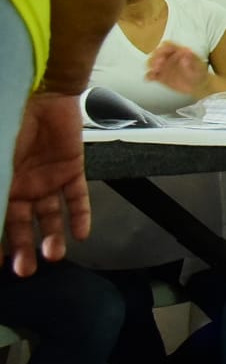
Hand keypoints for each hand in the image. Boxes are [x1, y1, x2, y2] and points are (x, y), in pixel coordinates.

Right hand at [5, 92, 91, 275]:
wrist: (40, 93)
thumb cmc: (8, 121)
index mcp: (0, 183)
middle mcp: (22, 186)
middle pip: (22, 225)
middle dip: (23, 248)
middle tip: (25, 270)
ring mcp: (47, 179)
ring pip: (50, 216)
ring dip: (51, 236)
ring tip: (53, 255)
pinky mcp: (70, 170)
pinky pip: (77, 197)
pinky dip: (79, 216)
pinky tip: (80, 234)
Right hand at [146, 41, 210, 95]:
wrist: (199, 85)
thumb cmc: (200, 74)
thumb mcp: (199, 67)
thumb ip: (191, 61)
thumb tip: (186, 52)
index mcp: (178, 52)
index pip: (167, 45)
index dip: (164, 49)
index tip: (164, 55)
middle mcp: (169, 58)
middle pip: (157, 53)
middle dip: (155, 57)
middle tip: (159, 64)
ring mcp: (164, 67)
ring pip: (152, 62)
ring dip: (151, 65)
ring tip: (155, 71)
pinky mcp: (161, 76)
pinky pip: (152, 74)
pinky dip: (150, 75)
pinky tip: (151, 78)